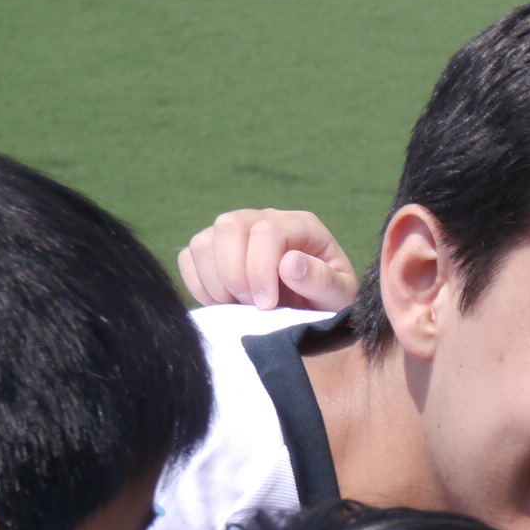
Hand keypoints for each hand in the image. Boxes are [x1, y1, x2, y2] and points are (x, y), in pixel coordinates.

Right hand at [178, 208, 358, 311]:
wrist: (315, 309)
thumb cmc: (330, 299)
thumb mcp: (340, 295)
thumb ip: (322, 281)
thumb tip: (289, 263)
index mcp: (300, 225)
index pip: (266, 231)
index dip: (260, 269)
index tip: (267, 304)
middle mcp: (265, 219)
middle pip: (229, 226)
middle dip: (235, 273)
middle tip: (252, 305)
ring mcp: (236, 232)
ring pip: (204, 241)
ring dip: (215, 281)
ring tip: (240, 306)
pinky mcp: (214, 250)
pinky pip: (189, 257)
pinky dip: (199, 284)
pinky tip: (223, 303)